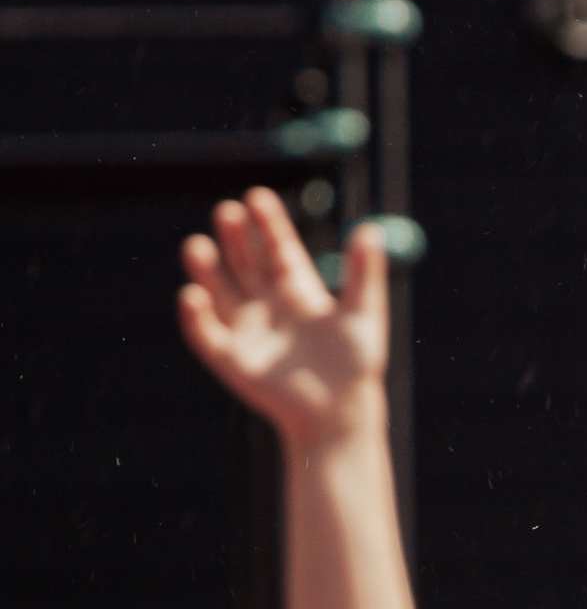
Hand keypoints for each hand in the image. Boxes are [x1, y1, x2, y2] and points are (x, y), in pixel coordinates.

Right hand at [178, 187, 388, 447]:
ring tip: (197, 245)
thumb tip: (372, 230)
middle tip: (226, 212)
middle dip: (235, 237)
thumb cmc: (356, 364)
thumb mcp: (364, 313)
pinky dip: (196, 316)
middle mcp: (269, 305)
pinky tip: (192, 295)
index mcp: (299, 290)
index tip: (257, 196)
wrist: (340, 412)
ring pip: (219, 292)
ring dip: (206, 269)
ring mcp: (248, 331)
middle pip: (245, 263)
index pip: (277, 247)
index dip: (267, 222)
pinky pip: (206, 334)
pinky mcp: (231, 359)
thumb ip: (364, 273)